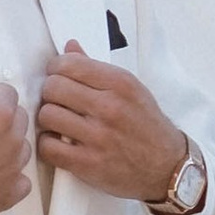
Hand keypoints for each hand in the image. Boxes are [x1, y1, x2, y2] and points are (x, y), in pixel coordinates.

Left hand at [36, 49, 193, 204]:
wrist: (167, 167)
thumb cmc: (147, 126)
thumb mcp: (131, 90)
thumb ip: (97, 69)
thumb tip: (70, 47)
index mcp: (119, 83)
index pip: (69, 63)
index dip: (56, 69)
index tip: (58, 77)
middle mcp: (109, 107)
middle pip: (53, 87)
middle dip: (50, 93)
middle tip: (58, 102)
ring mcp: (99, 137)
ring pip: (47, 116)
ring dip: (48, 120)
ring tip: (58, 124)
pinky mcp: (89, 163)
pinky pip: (48, 148)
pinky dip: (48, 146)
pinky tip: (59, 144)